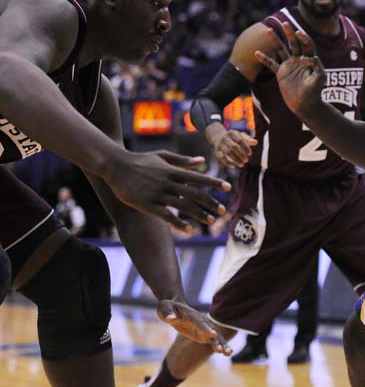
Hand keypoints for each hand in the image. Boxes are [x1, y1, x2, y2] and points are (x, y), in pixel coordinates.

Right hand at [104, 150, 230, 230]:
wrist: (115, 166)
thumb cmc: (140, 160)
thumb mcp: (162, 155)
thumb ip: (182, 160)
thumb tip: (201, 161)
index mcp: (173, 171)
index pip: (198, 177)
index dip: (214, 182)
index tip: (227, 187)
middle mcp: (168, 183)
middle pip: (194, 194)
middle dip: (210, 202)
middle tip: (223, 210)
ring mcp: (158, 194)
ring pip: (183, 206)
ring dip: (198, 214)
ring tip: (210, 221)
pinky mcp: (148, 205)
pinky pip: (167, 216)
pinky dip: (179, 223)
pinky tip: (190, 230)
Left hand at [157, 299, 232, 354]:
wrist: (175, 307)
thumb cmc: (167, 307)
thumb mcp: (164, 308)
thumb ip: (168, 313)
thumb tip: (170, 318)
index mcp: (191, 316)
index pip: (199, 322)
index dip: (206, 328)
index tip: (213, 334)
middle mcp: (201, 321)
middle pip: (211, 330)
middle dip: (217, 340)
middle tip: (223, 349)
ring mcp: (204, 328)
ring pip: (215, 336)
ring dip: (222, 344)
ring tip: (229, 353)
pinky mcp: (204, 334)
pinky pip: (214, 341)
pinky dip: (220, 346)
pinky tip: (228, 353)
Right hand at [206, 124, 256, 167]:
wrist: (218, 136)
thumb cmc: (233, 137)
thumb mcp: (240, 135)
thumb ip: (248, 139)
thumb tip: (255, 142)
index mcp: (232, 133)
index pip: (240, 141)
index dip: (245, 147)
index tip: (250, 154)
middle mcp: (225, 138)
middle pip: (234, 147)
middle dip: (241, 154)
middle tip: (246, 160)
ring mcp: (220, 144)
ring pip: (228, 153)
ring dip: (235, 160)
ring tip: (242, 165)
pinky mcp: (217, 150)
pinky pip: (221, 157)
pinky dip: (227, 162)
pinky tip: (233, 166)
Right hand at [254, 22, 324, 117]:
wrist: (305, 105)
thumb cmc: (315, 93)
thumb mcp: (319, 79)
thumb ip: (317, 67)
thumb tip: (310, 57)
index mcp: (310, 59)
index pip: (307, 45)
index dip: (304, 38)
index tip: (299, 34)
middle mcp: (299, 60)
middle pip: (294, 43)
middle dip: (290, 33)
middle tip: (285, 24)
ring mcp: (289, 65)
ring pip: (281, 50)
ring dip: (275, 40)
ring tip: (268, 30)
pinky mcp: (281, 73)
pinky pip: (271, 64)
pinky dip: (264, 59)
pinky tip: (257, 52)